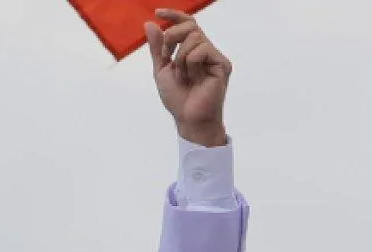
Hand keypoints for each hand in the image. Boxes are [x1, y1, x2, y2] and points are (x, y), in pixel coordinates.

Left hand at [145, 10, 230, 146]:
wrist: (188, 118)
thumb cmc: (177, 98)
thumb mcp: (162, 70)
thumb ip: (157, 47)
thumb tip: (149, 23)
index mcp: (193, 50)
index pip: (188, 24)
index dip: (174, 15)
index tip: (158, 12)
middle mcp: (206, 50)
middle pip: (190, 26)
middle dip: (172, 37)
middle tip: (167, 57)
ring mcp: (215, 57)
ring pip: (195, 37)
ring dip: (181, 57)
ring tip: (184, 75)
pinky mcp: (222, 65)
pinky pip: (202, 50)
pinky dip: (190, 63)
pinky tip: (193, 77)